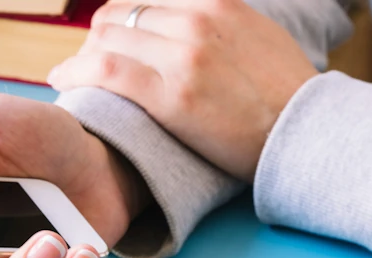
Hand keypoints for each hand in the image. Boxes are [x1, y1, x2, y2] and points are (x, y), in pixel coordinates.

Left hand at [47, 0, 317, 181]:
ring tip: (71, 75)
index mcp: (216, 3)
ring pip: (105, 38)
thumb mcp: (257, 36)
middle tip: (86, 62)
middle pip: (119, 15)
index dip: (118, 18)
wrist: (309, 131)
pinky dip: (74, 73)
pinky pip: (104, 70)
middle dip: (96, 38)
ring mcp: (183, 55)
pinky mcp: (171, 94)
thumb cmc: (286, 94)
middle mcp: (196, 20)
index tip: (108, 37)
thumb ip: (218, 24)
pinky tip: (61, 81)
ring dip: (81, 56)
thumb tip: (188, 27)